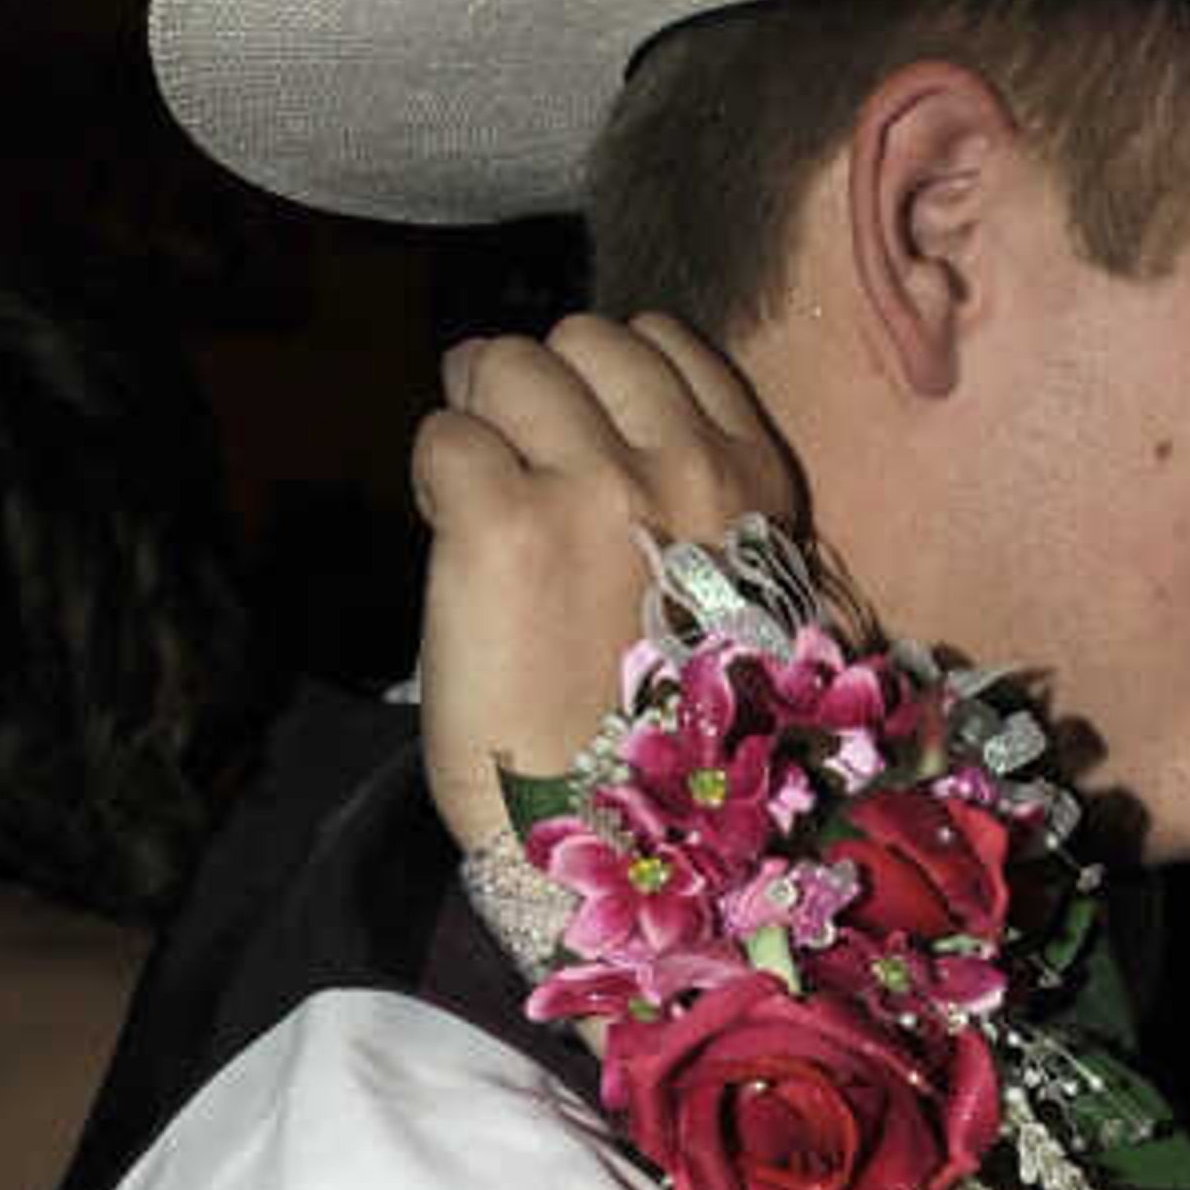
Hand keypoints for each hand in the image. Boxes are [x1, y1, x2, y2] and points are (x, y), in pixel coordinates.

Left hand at [407, 313, 800, 856]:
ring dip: (477, 417)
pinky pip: (445, 435)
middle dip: (533, 386)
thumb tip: (631, 462)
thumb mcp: (749, 618)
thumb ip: (710, 523)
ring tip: (477, 495)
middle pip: (584, 337)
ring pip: (507, 363)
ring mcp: (595, 487)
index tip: (580, 441)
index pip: (671, 350)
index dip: (605, 384)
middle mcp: (686, 471)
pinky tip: (452, 541)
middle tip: (509, 458)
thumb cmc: (688, 752)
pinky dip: (434, 478)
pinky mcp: (504, 522)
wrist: (642, 852)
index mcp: (754, 493)